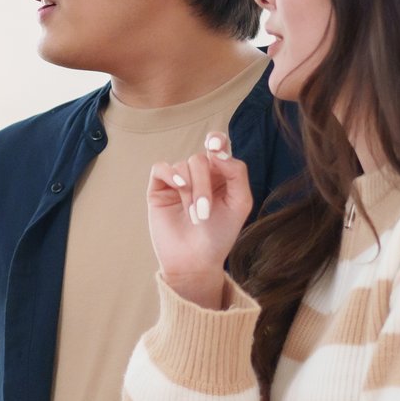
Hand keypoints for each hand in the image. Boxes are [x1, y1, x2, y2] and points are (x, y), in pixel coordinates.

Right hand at [146, 135, 251, 306]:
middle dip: (204, 185)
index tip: (214, 147)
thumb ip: (236, 172)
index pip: (218, 145)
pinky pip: (161, 168)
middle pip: (201, 159)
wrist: (195, 261)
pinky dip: (170, 174)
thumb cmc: (220, 234)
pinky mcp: (159, 189)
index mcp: (221, 174)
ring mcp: (178, 181)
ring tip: (194, 215)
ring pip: (183, 165)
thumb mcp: (240, 202)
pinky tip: (179, 188)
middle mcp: (199, 174)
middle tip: (204, 212)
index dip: (216, 139)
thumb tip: (215, 151)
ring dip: (191, 191)